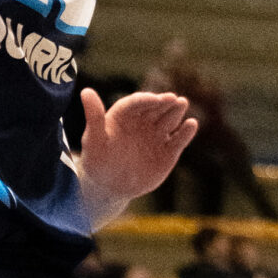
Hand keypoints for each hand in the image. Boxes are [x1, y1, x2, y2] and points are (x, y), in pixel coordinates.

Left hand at [77, 89, 197, 227]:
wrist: (110, 187)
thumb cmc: (97, 162)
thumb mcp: (93, 140)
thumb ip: (94, 116)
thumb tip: (86, 91)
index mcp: (124, 115)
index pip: (136, 103)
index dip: (146, 100)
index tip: (155, 99)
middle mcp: (142, 122)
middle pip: (155, 109)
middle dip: (164, 103)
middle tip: (173, 99)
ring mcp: (157, 135)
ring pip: (169, 120)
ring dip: (176, 112)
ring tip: (182, 104)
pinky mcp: (168, 151)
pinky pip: (179, 140)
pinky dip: (186, 132)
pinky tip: (191, 125)